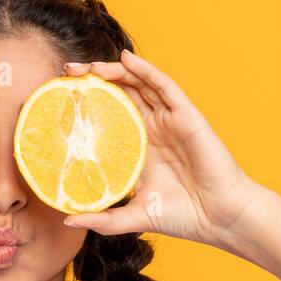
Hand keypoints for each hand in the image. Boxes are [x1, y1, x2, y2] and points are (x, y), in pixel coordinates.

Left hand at [61, 49, 261, 250]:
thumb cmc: (182, 217)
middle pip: (121, 94)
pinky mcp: (186, 116)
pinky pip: (164, 86)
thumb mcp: (133, 217)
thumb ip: (103, 219)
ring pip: (139, 85)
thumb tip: (68, 220)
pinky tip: (126, 60)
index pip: (110, 116)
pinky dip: (145, 71)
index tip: (62, 99)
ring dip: (114, 71)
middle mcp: (154, 130)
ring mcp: (170, 120)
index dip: (89, 104)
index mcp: (140, 148)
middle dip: (95, 80)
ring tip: (88, 65)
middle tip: (67, 74)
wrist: (218, 217)